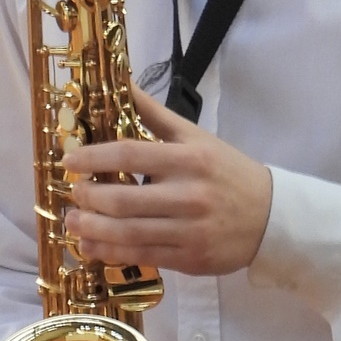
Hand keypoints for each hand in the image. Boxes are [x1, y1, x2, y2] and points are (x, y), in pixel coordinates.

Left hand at [61, 88, 272, 277]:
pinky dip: (111, 252)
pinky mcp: (190, 258)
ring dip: (93, 227)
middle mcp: (188, 195)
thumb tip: (121, 82)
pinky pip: (142, 256)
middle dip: (89, 196)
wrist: (271, 217)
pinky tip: (92, 244)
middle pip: (124, 199)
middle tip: (73, 192)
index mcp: (189, 159)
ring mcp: (189, 230)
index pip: (131, 155)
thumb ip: (154, 114)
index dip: (93, 157)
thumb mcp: (196, 137)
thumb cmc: (227, 172)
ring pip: (129, 233)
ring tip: (74, 220)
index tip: (69, 160)